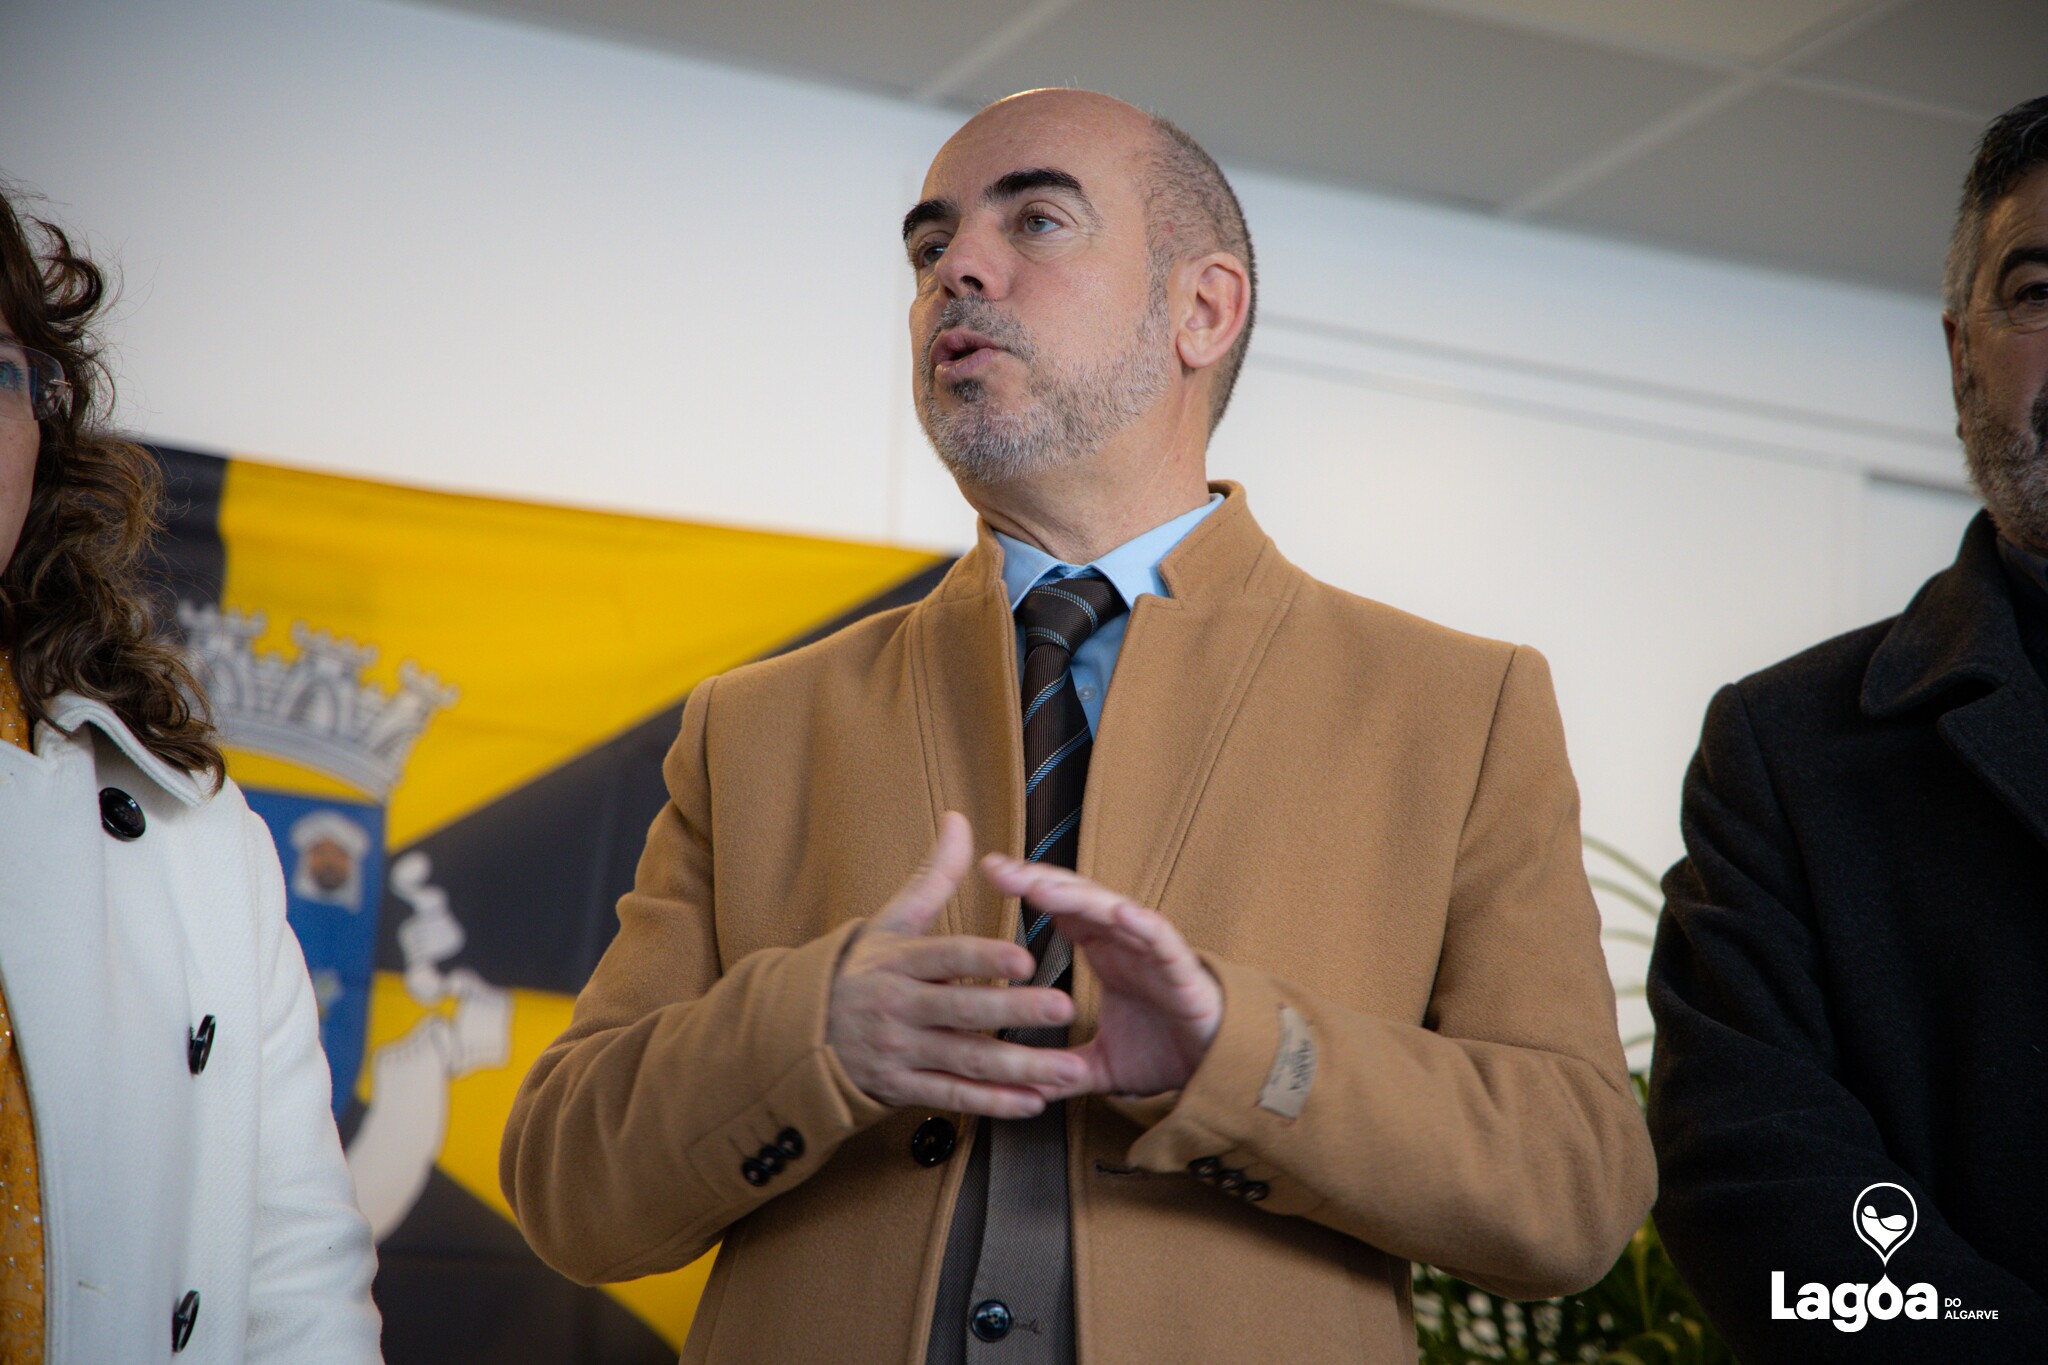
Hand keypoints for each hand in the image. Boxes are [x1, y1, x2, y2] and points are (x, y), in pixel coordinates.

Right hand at [827, 813, 1085, 1118]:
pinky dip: (992, 1104)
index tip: (1025, 957)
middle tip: (1063, 1007)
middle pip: (961, 1010)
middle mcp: (897, 1008)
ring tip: (1067, 1069)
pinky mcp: (901, 1089)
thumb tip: (960, 820)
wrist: (801, 1034)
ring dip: (1019, 1067)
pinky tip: (1032, 1102)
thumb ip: (934, 876)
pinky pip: (952, 1098)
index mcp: (898, 962)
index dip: (984, 957)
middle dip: (1014, 1011)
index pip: (945, 956)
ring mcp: (898, 1052)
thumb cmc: (862, 969)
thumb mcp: (892, 921)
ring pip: (965, 1060)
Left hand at [980, 856, 1222, 1098]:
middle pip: (1077, 898)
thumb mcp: (1100, 1065)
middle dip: (1037, 879)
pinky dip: (1140, 923)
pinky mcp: (1180, 967)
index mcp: (1104, 951)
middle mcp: (1124, 941)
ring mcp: (1152, 949)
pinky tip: (1118, 912)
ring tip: (1039, 886)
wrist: (1215, 1070)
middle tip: (995, 867)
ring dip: (1076, 896)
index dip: (1029, 889)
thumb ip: (1061, 1070)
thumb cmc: (1164, 1052)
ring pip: (1111, 910)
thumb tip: (1020, 1089)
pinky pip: (1159, 938)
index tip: (990, 874)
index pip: (1062, 909)